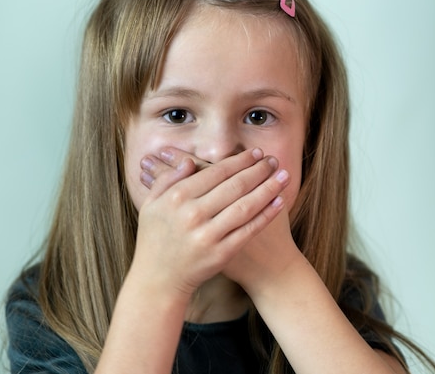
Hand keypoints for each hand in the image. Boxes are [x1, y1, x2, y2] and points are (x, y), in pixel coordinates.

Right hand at [132, 147, 288, 299]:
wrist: (158, 280)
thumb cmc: (154, 239)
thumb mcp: (150, 205)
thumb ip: (167, 180)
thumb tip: (189, 161)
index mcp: (176, 198)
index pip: (215, 172)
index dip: (239, 161)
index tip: (255, 153)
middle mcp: (193, 214)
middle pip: (234, 186)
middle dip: (258, 170)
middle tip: (273, 160)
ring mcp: (208, 235)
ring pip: (245, 206)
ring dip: (268, 188)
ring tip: (283, 176)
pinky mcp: (221, 254)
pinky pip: (248, 230)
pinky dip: (266, 215)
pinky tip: (279, 202)